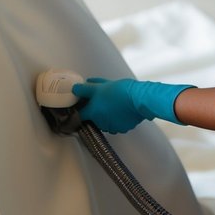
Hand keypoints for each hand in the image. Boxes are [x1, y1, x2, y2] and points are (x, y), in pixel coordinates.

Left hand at [71, 77, 191, 133]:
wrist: (139, 98)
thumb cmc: (118, 91)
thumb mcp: (98, 87)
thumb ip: (84, 89)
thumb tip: (75, 89)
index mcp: (93, 113)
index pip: (80, 115)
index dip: (80, 109)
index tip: (83, 104)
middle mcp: (101, 123)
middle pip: (93, 119)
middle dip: (95, 110)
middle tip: (101, 99)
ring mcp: (113, 127)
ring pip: (105, 122)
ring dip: (106, 115)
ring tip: (112, 103)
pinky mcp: (124, 128)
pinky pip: (117, 124)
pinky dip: (117, 118)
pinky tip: (121, 109)